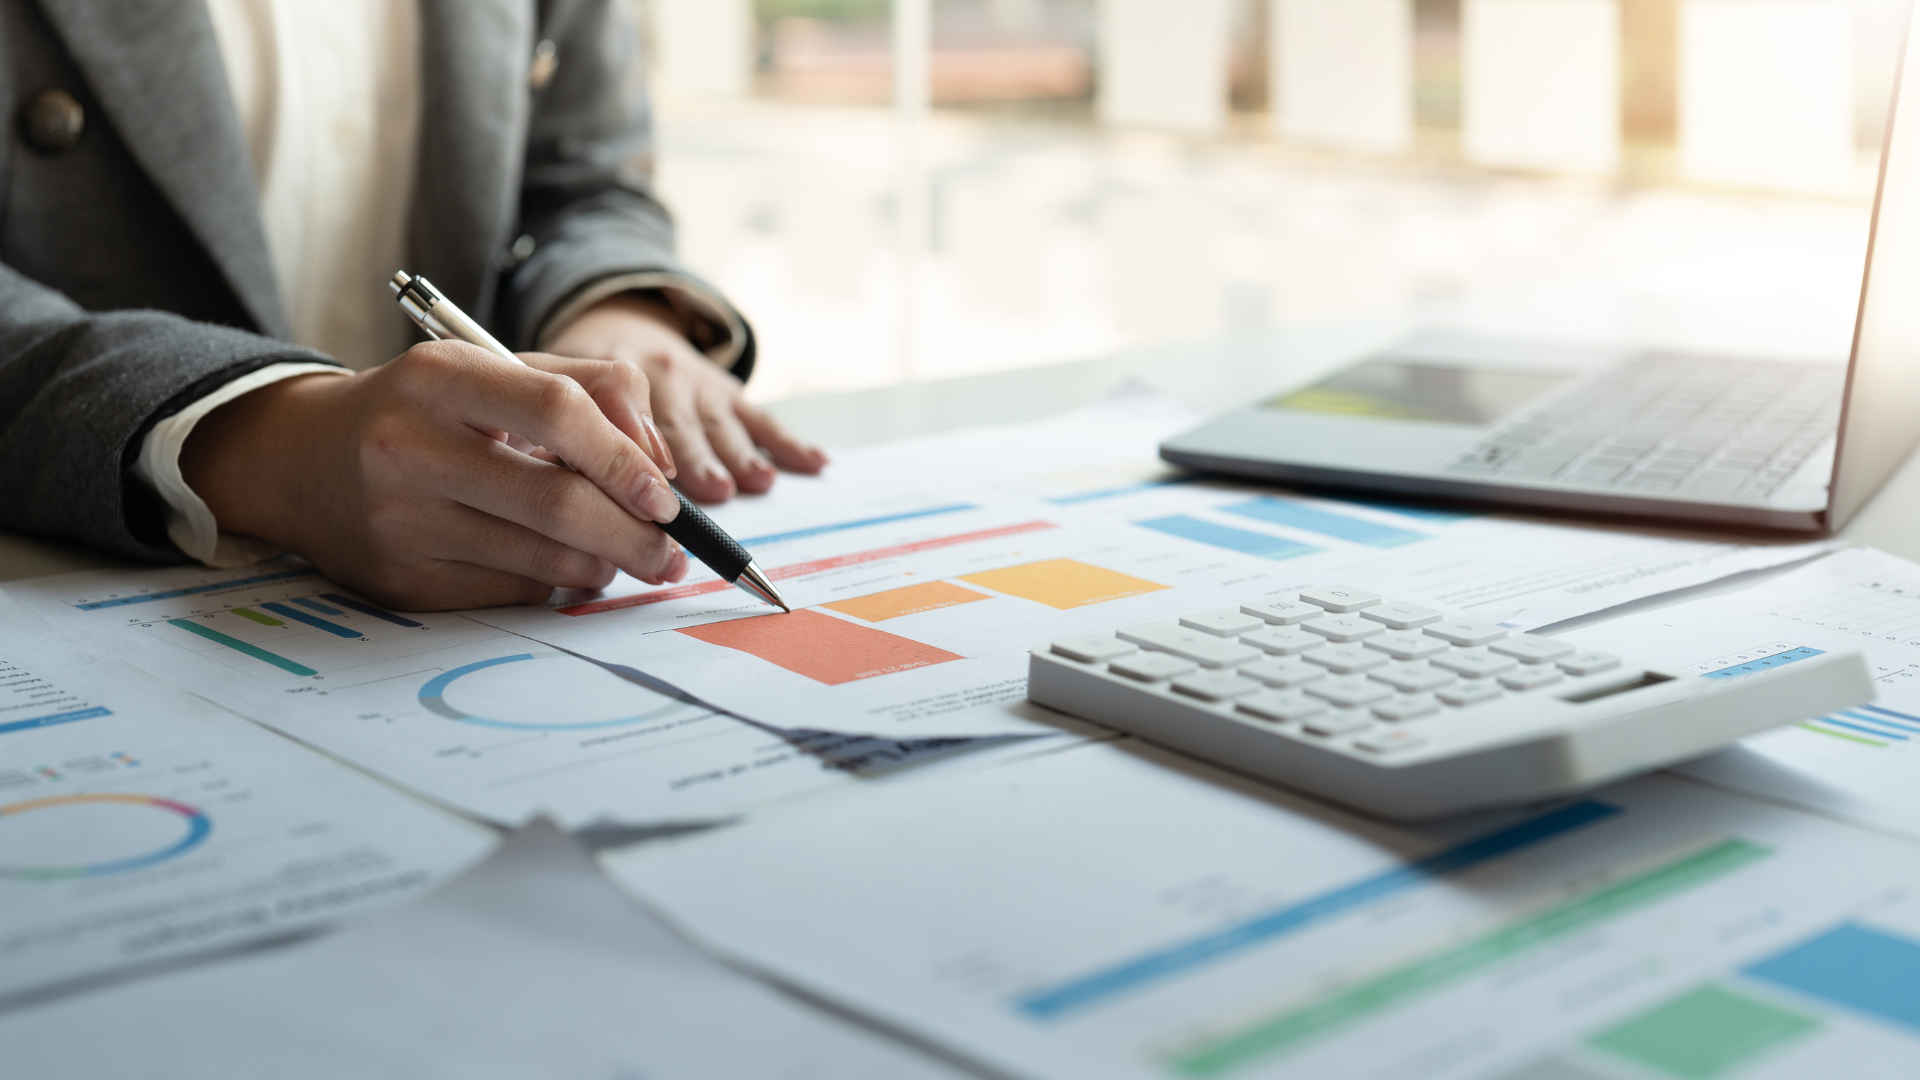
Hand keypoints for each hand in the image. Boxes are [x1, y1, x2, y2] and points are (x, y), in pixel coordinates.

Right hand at [180, 341, 690, 609]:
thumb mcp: (496, 370)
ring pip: (542, 560)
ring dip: (603, 565)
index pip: (559, 412)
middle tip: (671, 552)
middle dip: (635, 536)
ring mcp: (401, 521)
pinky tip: (563, 570)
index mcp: (440, 377)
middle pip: (558, 502)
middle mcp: (410, 447)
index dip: (628, 459)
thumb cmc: (426, 410)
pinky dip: (554, 587)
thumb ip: (592, 389)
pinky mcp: (401, 581)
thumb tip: (660, 466)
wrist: (303, 459)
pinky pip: (510, 593)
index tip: (667, 496)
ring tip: (623, 557)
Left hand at [544, 292, 827, 500]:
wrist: (617, 323)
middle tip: (715, 488)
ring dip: (740, 452)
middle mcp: (657, 376)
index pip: (622, 421)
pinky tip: (815, 462)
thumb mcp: (557, 392)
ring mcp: (697, 384)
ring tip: (758, 479)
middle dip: (697, 457)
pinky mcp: (726, 391)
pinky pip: (761, 417)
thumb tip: (563, 494)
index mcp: (608, 377)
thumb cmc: (579, 381)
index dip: (635, 455)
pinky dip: (789, 442)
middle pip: (678, 423)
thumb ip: (559, 436)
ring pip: (721, 422)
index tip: (649, 490)